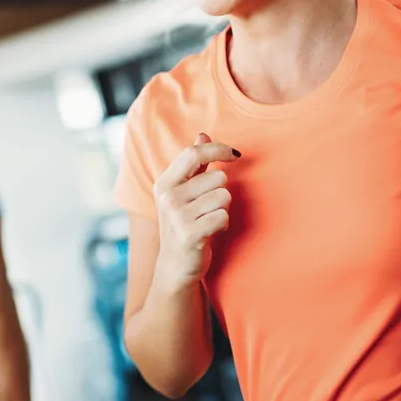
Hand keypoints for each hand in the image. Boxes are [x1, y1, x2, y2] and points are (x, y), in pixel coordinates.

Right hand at [152, 133, 239, 282]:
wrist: (175, 264)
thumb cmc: (183, 223)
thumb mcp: (184, 191)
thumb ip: (195, 164)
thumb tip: (203, 135)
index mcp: (165, 183)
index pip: (194, 153)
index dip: (218, 149)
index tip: (235, 154)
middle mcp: (168, 197)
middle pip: (218, 177)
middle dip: (222, 191)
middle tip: (209, 207)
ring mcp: (177, 216)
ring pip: (224, 196)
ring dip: (223, 208)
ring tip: (209, 219)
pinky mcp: (190, 234)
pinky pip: (223, 216)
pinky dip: (223, 224)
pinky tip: (211, 231)